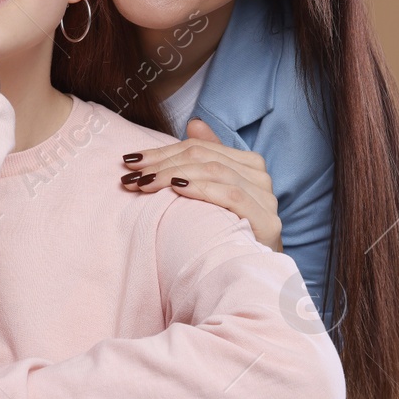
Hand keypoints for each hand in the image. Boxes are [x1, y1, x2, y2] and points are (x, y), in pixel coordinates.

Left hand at [120, 119, 283, 251]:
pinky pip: (232, 194)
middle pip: (205, 157)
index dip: (164, 151)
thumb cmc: (227, 235)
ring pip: (216, 171)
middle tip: (133, 174)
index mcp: (248, 165)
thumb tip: (194, 123)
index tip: (132, 160)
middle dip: (163, 163)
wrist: (253, 276)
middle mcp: (260, 177)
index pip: (201, 148)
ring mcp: (266, 199)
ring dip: (175, 173)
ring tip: (146, 183)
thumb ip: (206, 158)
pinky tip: (177, 187)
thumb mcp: (211, 195)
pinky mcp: (267, 221)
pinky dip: (202, 187)